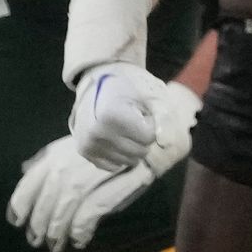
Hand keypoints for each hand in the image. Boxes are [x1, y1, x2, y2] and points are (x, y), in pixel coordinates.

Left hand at [8, 136, 147, 251]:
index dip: (20, 205)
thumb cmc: (103, 148)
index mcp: (54, 156)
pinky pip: (86, 216)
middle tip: (37, 241)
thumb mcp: (70, 147)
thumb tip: (24, 169)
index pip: (28, 183)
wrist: (142, 140)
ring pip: (62, 213)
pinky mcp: (106, 188)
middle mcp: (65, 167)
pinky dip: (80, 230)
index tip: (16, 221)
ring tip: (56, 245)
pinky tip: (79, 240)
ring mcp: (85, 178)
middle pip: (44, 203)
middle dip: (39, 225)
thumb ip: (48, 160)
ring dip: (57, 232)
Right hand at [71, 63, 186, 172]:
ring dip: (132, 147)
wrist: (95, 85)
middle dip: (143, 137)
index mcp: (112, 115)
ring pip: (129, 161)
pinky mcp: (85, 152)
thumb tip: (166, 142)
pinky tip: (114, 138)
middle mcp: (97, 132)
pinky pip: (114, 166)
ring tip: (122, 128)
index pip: (149, 137)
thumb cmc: (125, 89)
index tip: (140, 112)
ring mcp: (89, 144)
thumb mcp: (147, 94)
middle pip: (140, 152)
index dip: (149, 124)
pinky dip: (119, 155)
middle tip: (132, 121)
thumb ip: (162, 115)